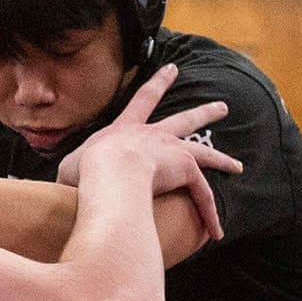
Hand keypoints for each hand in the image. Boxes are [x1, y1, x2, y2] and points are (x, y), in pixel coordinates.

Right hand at [58, 63, 243, 241]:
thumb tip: (64, 191)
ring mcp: (171, 150)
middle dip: (203, 112)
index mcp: (125, 129)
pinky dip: (209, 214)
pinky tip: (216, 231)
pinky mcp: (185, 169)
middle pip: (184, 119)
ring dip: (222, 158)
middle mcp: (152, 134)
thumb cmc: (84, 173)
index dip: (158, 84)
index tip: (171, 69)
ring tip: (237, 165)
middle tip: (220, 106)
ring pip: (203, 151)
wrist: (107, 172)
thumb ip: (75, 175)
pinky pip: (202, 194)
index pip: (143, 100)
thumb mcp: (71, 169)